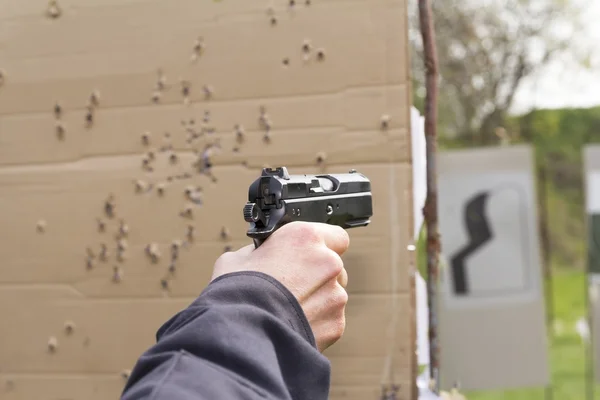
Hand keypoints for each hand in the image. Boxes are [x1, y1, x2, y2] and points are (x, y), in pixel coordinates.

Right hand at [211, 221, 349, 351]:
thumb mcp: (238, 258)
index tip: (307, 255)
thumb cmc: (236, 292)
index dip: (320, 247)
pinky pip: (330, 319)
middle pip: (333, 267)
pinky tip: (292, 325)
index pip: (335, 235)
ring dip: (317, 300)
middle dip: (317, 275)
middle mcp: (328, 262)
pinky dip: (317, 323)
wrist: (243, 335)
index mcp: (306, 238)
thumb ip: (261, 253)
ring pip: (332, 294)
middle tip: (291, 286)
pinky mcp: (336, 323)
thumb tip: (262, 257)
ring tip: (287, 310)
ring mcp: (336, 294)